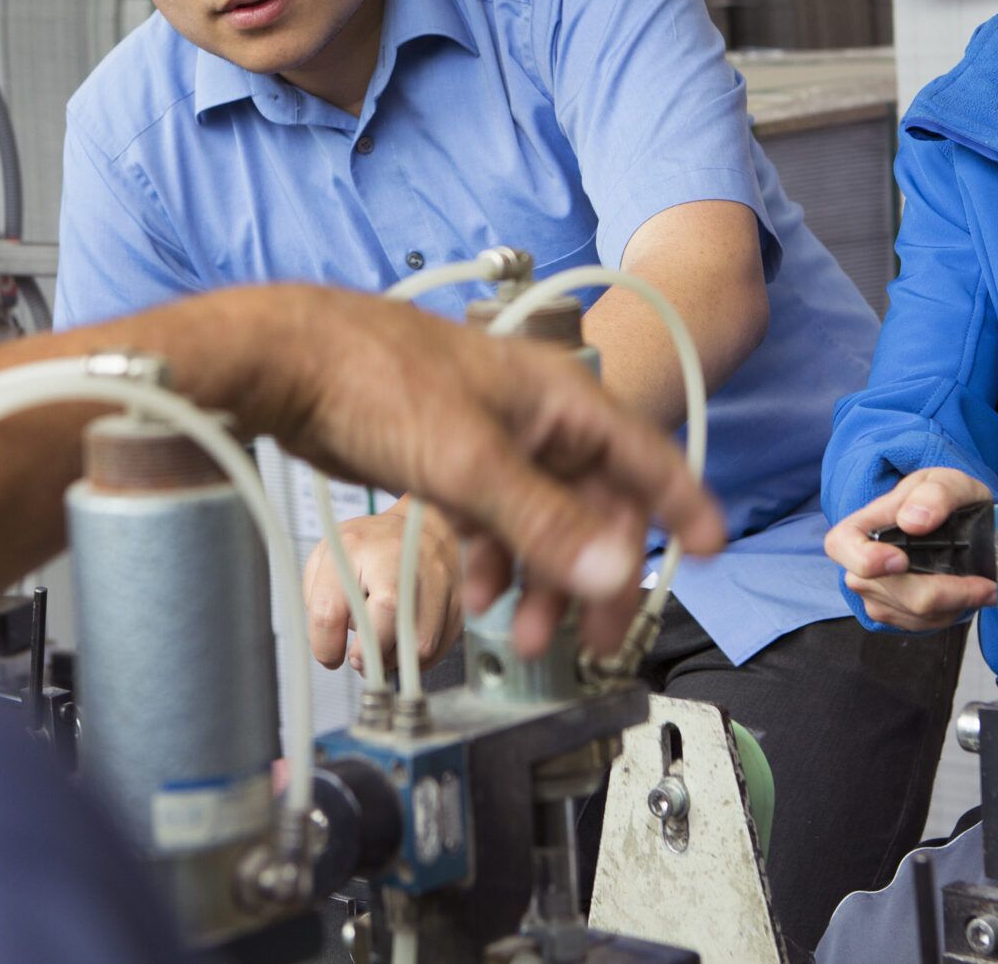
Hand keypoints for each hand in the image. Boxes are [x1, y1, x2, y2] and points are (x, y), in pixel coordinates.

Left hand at [235, 287, 723, 661]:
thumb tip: (612, 571)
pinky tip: (476, 592)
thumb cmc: (377, 381)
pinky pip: (494, 517)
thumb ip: (544, 521)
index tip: (710, 550)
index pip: (646, 455)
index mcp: (561, 397)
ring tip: (519, 632)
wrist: (288, 361)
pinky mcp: (449, 455)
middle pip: (594, 502)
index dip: (682, 504)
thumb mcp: (470, 462)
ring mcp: (492, 436)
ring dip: (539, 578)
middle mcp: (536, 415)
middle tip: (594, 635)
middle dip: (594, 572)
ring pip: (542, 517)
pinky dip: (493, 558)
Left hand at [305, 504, 461, 671]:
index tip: (330, 655)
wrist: (422, 524)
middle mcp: (398, 557)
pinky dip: (419, 656)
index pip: (330, 610)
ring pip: (419, 644)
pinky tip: (406, 640)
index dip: (325, 646)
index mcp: (355, 547)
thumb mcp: (327, 559)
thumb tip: (333, 646)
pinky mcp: (459, 597)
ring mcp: (435, 575)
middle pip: (386, 619)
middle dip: (369, 653)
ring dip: (395, 658)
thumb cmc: (370, 547)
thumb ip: (318, 601)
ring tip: (384, 645)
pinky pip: (440, 647)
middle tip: (359, 657)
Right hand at [824, 468, 997, 630]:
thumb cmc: (941, 498)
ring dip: (953, 604)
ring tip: (978, 584)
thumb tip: (913, 521)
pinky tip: (963, 595)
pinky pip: (924, 624)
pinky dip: (951, 613)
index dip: (866, 560)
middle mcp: (861, 566)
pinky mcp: (896, 614)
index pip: (841, 546)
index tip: (901, 561)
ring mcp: (876, 594)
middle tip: (986, 584)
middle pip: (895, 592)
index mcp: (862, 526)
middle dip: (946, 591)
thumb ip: (934, 494)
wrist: (953, 519)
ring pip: (915, 613)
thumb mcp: (945, 480)